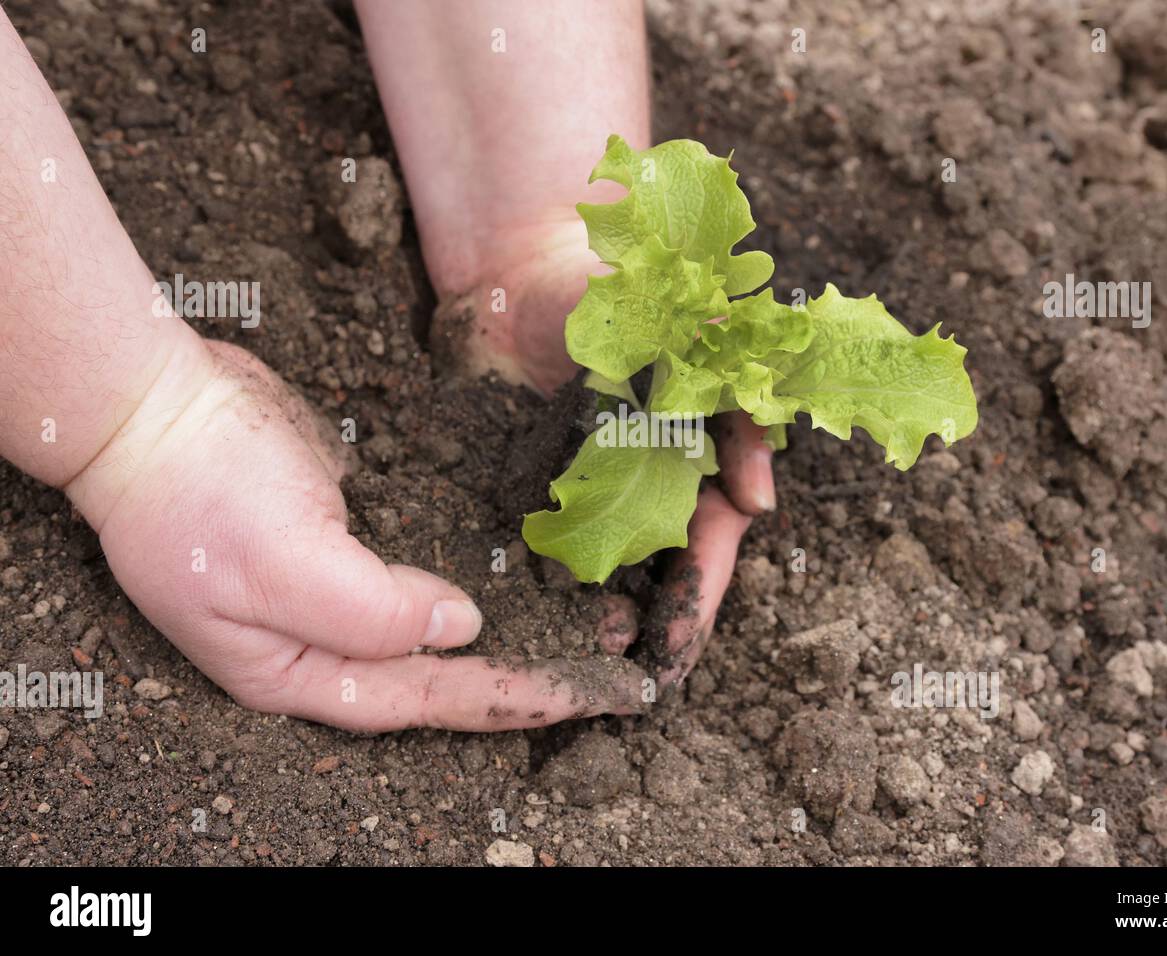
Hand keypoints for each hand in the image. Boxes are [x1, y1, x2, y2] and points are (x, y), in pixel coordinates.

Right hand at [67, 336, 648, 731]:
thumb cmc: (198, 489)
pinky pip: (423, 567)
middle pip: (435, 675)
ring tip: (586, 620)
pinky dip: (475, 568)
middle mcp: (319, 642)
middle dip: (521, 672)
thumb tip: (462, 628)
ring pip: (436, 625)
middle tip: (608, 661)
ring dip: (511, 624)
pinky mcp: (348, 537)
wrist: (153, 403)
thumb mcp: (283, 562)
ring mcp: (331, 589)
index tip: (582, 692)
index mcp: (297, 670)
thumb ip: (372, 612)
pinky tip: (525, 564)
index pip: (419, 700)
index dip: (503, 699)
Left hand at [439, 222, 772, 692]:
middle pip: (658, 572)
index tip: (677, 650)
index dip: (697, 600)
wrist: (530, 268)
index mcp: (696, 456)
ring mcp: (587, 482)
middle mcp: (646, 480)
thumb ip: (739, 411)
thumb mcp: (701, 342)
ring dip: (597, 614)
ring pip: (603, 566)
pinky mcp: (531, 478)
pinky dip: (544, 576)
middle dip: (648, 625)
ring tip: (578, 651)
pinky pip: (542, 538)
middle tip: (624, 671)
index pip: (709, 545)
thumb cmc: (630, 292)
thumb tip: (758, 503)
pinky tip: (530, 607)